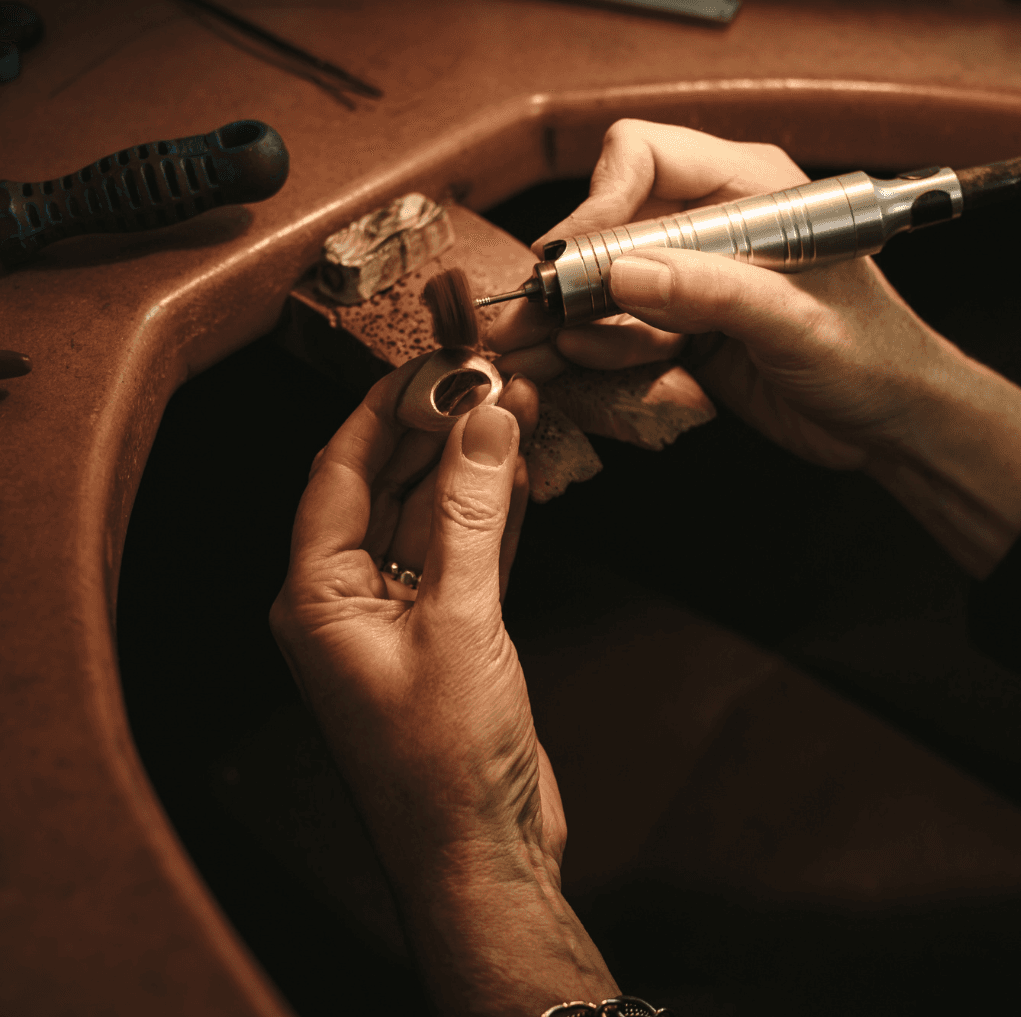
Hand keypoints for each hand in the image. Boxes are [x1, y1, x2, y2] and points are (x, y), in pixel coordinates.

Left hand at [269, 361, 615, 1015]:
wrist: (480, 848)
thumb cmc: (443, 757)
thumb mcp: (460, 618)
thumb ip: (471, 512)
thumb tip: (483, 420)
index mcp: (315, 595)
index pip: (338, 471)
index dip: (384, 408)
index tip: (430, 359)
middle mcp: (345, 601)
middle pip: (385, 486)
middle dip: (436, 429)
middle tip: (487, 374)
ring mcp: (398, 619)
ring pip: (430, 517)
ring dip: (470, 467)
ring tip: (514, 406)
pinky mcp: (448, 637)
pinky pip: (463, 555)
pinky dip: (491, 515)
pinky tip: (519, 472)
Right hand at [488, 119, 1020, 572]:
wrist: (892, 425)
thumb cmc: (873, 358)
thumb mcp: (798, 323)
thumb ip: (715, 292)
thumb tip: (626, 270)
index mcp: (750, 188)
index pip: (642, 156)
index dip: (598, 203)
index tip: (570, 261)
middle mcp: (714, 223)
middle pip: (609, 224)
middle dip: (569, 276)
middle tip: (530, 322)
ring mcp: (695, 277)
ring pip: (603, 283)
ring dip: (577, 323)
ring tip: (557, 358)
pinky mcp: (684, 327)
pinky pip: (619, 330)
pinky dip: (596, 354)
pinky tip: (585, 371)